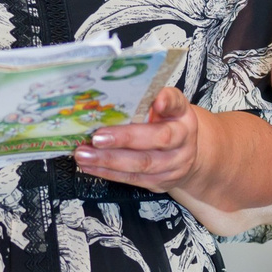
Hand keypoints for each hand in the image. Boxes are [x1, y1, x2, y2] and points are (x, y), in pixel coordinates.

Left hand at [76, 86, 200, 192]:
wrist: (187, 156)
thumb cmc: (168, 125)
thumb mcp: (166, 108)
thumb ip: (149, 97)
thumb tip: (119, 89)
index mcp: (182, 116)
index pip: (177, 105)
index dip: (167, 103)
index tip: (157, 102)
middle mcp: (182, 141)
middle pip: (158, 139)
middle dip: (124, 139)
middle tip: (97, 137)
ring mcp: (173, 165)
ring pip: (142, 164)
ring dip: (109, 160)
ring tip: (85, 154)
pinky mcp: (159, 182)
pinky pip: (132, 179)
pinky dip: (108, 172)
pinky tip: (91, 166)